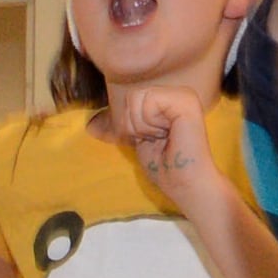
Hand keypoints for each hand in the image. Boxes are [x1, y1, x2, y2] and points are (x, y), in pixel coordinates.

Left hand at [100, 77, 226, 205]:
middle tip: (157, 140)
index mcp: (169, 99)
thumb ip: (123, 124)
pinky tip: (167, 135)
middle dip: (135, 124)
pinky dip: (148, 124)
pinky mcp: (186, 102)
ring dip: (142, 125)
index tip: (151, 140)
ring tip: (163, 138)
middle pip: (132, 95)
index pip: (131, 97)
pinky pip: (148, 102)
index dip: (131, 124)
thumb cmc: (164, 166)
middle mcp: (178, 93)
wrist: (183, 183)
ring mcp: (184, 95)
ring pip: (137, 96)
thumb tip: (90, 125)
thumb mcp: (137, 139)